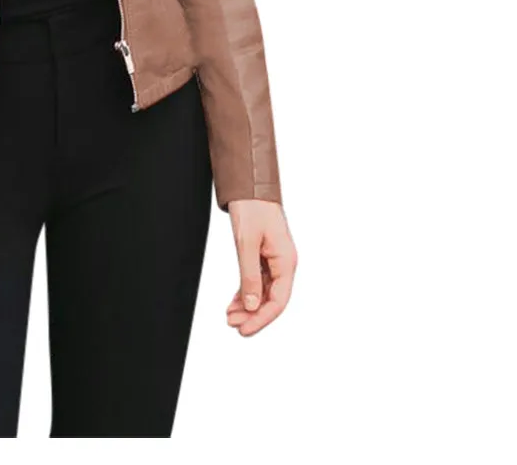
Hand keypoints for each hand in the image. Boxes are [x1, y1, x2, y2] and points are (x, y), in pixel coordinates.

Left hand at [226, 199, 296, 336]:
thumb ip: (249, 276)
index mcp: (286, 261)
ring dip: (248, 305)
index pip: (278, 301)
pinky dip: (246, 292)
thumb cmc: (252, 208)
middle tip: (233, 325)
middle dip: (252, 314)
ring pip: (263, 291)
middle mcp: (284, 263)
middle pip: (271, 299)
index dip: (261, 319)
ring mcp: (274, 259)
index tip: (244, 330)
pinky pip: (258, 280)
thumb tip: (251, 305)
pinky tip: (235, 302)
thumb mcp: (247, 243)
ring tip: (230, 316)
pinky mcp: (264, 255)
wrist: (250, 185)